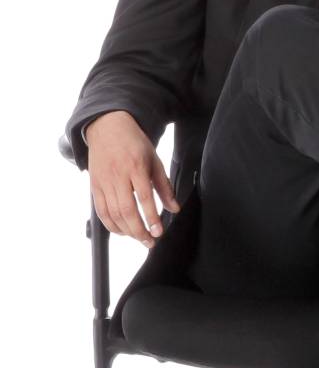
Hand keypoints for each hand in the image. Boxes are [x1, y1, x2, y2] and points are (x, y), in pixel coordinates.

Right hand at [86, 110, 179, 248]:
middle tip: (149, 241)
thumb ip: (164, 186)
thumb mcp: (154, 160)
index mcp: (136, 167)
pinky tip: (121, 231)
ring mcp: (104, 181)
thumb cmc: (133, 143)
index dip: (151, 217)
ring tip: (139, 238)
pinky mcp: (94, 186)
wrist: (107, 127)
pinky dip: (110, 225)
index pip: (144, 197)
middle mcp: (118, 175)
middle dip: (138, 230)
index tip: (158, 232)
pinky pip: (101, 210)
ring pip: (113, 213)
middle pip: (126, 210)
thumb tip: (174, 208)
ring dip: (126, 230)